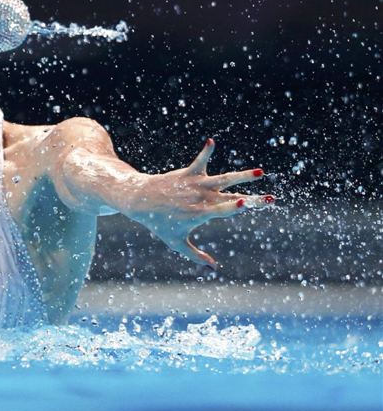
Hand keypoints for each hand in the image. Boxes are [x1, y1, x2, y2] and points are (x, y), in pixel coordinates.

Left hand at [131, 138, 273, 271]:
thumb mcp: (176, 242)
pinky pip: (200, 160)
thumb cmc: (159, 224)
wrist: (140, 201)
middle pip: (231, 197)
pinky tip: (211, 140)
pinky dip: (206, 151)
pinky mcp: (188, 173)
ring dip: (242, 175)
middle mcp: (201, 198)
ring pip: (223, 178)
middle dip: (252, 198)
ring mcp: (195, 184)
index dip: (234, 206)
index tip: (245, 202)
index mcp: (200, 214)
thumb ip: (195, 256)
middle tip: (270, 198)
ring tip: (260, 173)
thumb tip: (214, 269)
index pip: (222, 211)